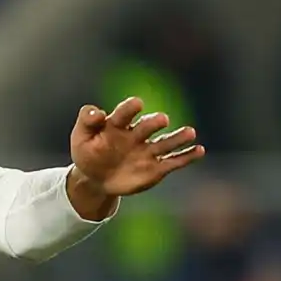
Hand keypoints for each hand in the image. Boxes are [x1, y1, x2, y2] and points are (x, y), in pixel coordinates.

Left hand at [69, 96, 204, 200]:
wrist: (95, 177)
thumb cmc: (87, 152)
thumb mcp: (80, 136)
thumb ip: (87, 121)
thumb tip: (97, 112)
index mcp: (116, 124)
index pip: (123, 113)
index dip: (129, 108)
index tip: (136, 103)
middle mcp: (135, 135)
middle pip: (147, 126)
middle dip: (153, 123)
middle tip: (162, 119)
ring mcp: (147, 151)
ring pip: (165, 142)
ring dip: (178, 138)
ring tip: (190, 132)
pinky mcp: (156, 167)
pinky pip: (173, 161)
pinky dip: (187, 156)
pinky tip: (199, 150)